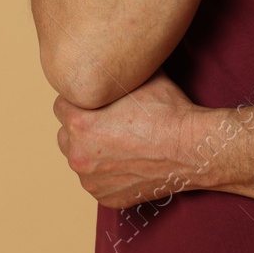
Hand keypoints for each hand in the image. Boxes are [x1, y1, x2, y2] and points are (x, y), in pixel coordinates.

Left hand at [54, 70, 206, 208]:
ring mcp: (92, 181)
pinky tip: (127, 161)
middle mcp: (80, 156)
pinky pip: (97, 182)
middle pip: (66, 135)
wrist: (193, 149)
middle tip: (106, 122)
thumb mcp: (138, 78)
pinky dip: (107, 173)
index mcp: (80, 124)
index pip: (61, 106)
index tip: (94, 101)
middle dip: (81, 128)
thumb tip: (108, 53)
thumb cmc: (168, 111)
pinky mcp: (106, 198)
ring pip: (81, 160)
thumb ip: (114, 71)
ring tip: (119, 142)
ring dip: (92, 152)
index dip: (78, 101)